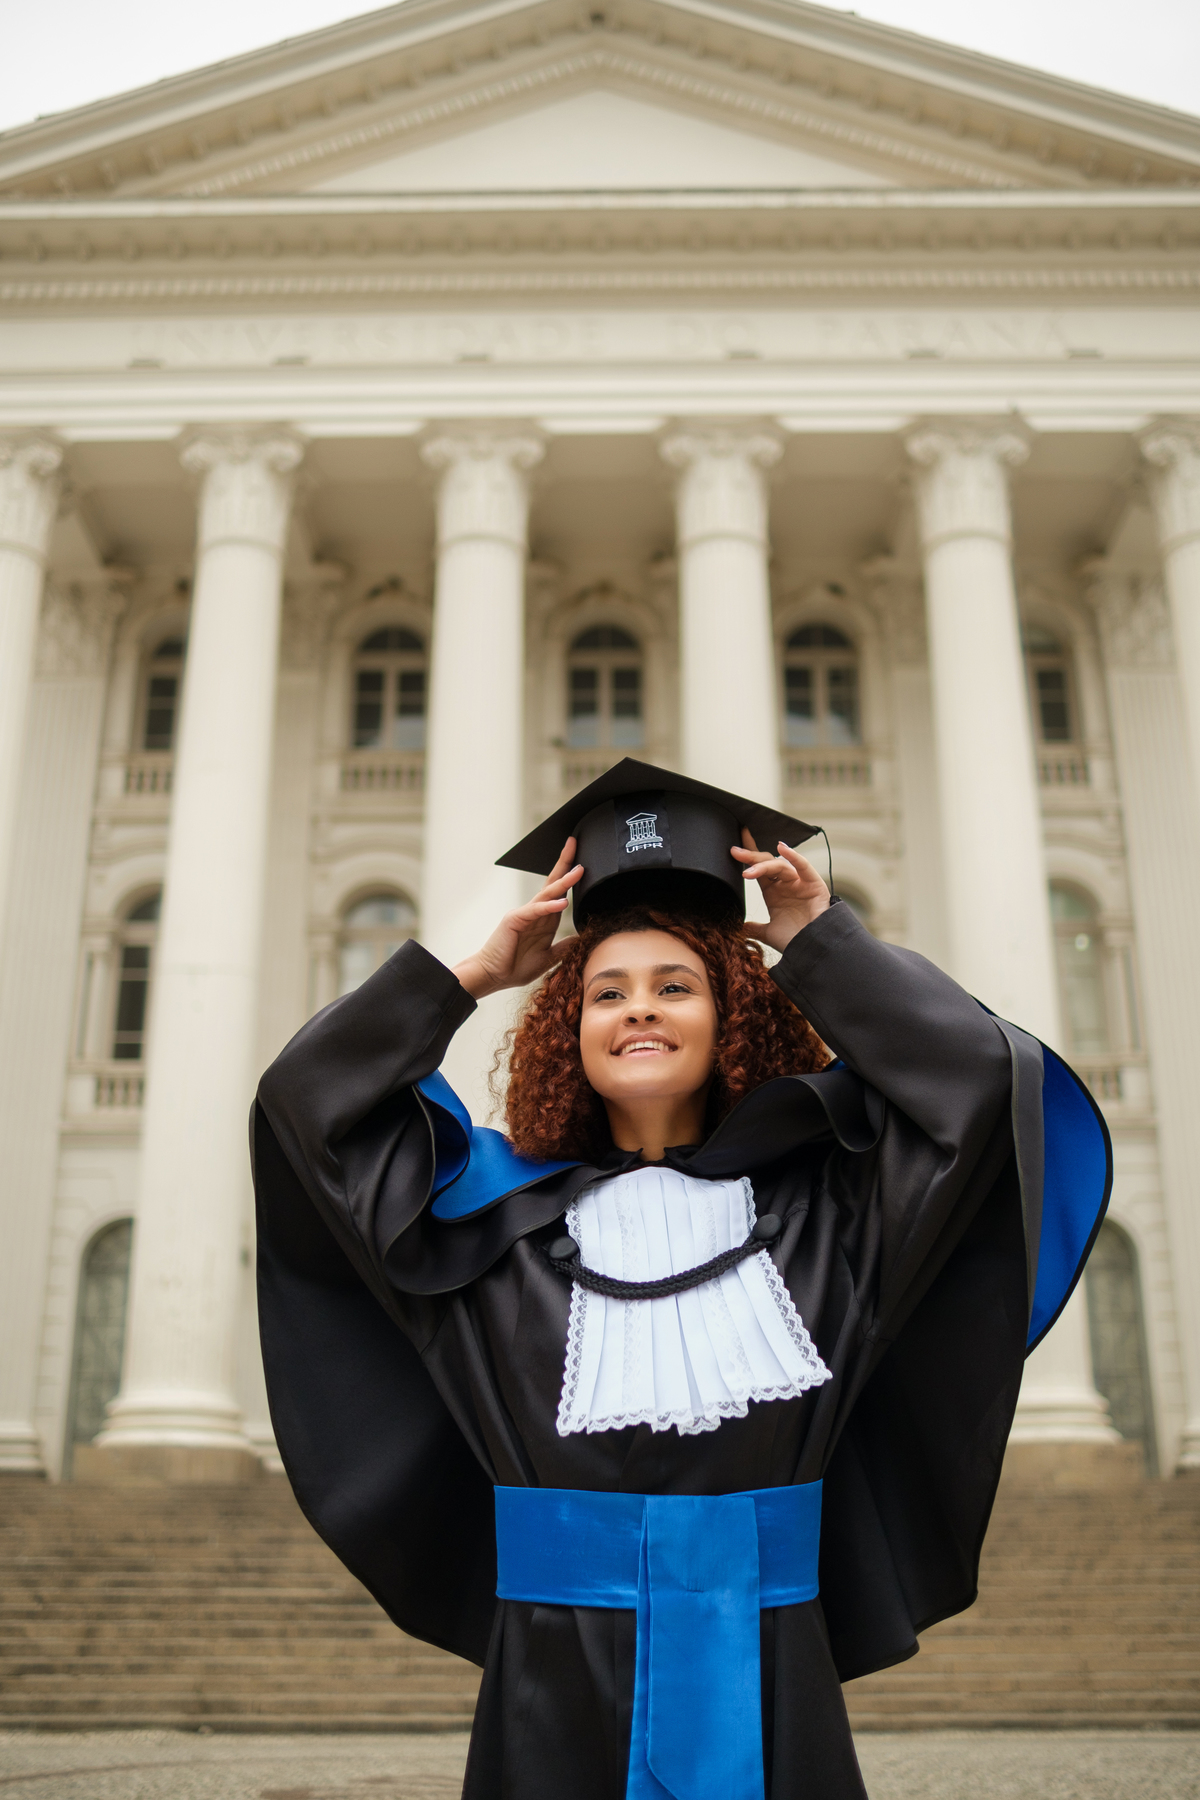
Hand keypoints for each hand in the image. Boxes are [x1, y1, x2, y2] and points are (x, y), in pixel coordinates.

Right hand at [452, 840, 581, 999]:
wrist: (492, 976)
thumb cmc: (515, 967)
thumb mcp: (547, 958)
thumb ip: (563, 947)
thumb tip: (580, 938)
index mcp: (543, 920)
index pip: (560, 894)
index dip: (570, 878)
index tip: (582, 863)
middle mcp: (534, 913)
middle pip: (553, 884)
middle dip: (565, 864)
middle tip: (575, 844)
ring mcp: (524, 914)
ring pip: (546, 893)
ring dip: (563, 881)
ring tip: (578, 870)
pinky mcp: (514, 920)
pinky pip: (535, 911)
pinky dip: (549, 906)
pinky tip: (562, 902)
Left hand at [732, 830, 830, 953]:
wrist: (813, 950)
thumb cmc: (795, 940)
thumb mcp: (769, 933)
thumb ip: (755, 929)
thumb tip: (740, 928)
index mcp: (773, 892)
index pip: (758, 870)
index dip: (747, 858)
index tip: (734, 849)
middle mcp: (785, 884)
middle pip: (767, 864)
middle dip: (751, 857)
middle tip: (735, 852)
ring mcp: (799, 882)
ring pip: (780, 865)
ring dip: (764, 865)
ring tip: (749, 871)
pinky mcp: (814, 884)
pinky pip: (803, 867)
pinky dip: (794, 857)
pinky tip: (782, 848)